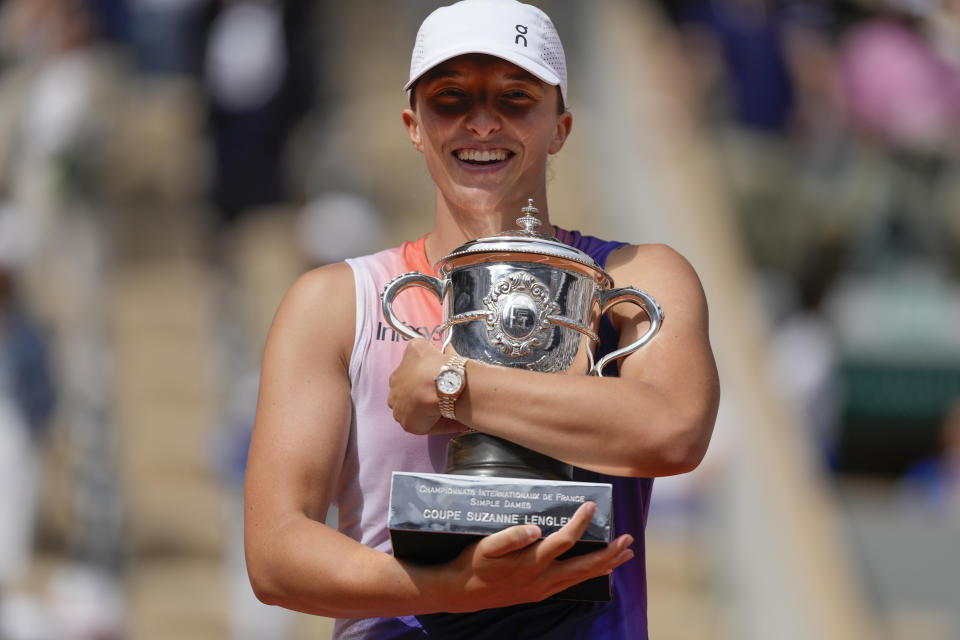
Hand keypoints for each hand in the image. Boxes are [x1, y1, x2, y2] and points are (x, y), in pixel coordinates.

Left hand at [388, 338, 462, 434]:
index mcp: (396, 378)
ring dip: (431, 412)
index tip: (435, 382)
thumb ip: (419, 347)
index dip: (421, 382)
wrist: (439, 382)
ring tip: (451, 409)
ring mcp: (401, 413)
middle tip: (442, 396)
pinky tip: (456, 420)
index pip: (406, 382)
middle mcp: (394, 397)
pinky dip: (443, 424)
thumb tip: (428, 350)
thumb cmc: (432, 363)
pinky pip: (429, 426)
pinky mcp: (411, 426)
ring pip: (418, 414)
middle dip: (422, 399)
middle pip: (409, 400)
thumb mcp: (420, 346)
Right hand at [438, 502, 634, 612]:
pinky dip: (590, 574)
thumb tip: (535, 528)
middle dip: (609, 552)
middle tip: (629, 539)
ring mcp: (543, 588)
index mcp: (531, 562)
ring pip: (582, 576)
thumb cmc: (473, 563)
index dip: (580, 522)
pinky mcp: (540, 593)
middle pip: (584, 565)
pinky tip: (600, 569)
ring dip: (606, 564)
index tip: (591, 505)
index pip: (565, 540)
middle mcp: (542, 578)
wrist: (462, 592)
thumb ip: (510, 537)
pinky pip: (572, 584)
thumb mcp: (485, 546)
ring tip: (626, 554)